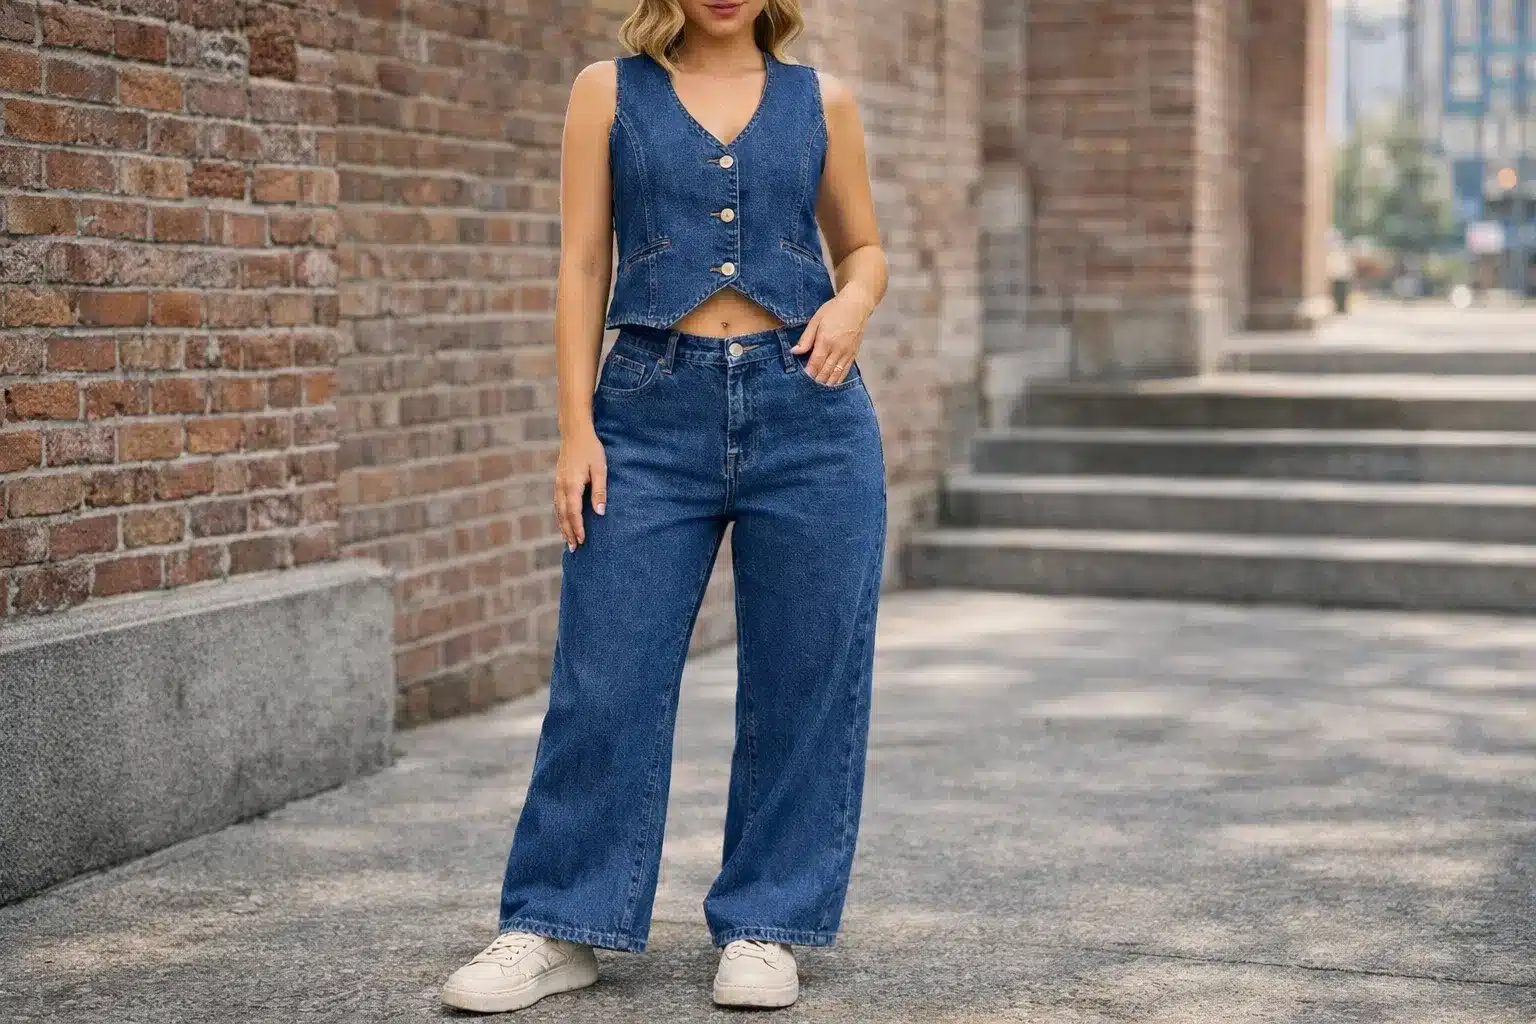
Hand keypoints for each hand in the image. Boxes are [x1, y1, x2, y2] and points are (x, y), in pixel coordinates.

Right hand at [555, 426, 605, 550]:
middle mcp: (561, 487)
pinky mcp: (558, 480)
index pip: (574, 513)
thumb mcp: (600, 469)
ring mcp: (557, 483)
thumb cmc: (591, 449)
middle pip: (563, 515)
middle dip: (568, 532)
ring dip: (563, 526)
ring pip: (558, 510)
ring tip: (568, 540)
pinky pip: (557, 503)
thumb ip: (599, 491)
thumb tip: (600, 513)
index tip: (583, 541)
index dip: (578, 529)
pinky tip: (564, 520)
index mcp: (571, 486)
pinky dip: (560, 515)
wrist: (575, 432)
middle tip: (574, 548)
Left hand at [791, 290, 872, 384]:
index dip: (809, 373)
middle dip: (817, 379)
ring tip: (820, 387)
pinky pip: (846, 370)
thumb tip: (794, 351)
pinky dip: (839, 378)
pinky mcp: (854, 353)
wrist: (856, 305)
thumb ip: (806, 338)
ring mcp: (847, 352)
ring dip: (827, 382)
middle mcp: (837, 349)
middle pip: (826, 371)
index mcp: (826, 341)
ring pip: (836, 373)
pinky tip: (833, 383)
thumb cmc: (834, 310)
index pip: (815, 363)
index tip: (803, 378)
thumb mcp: (816, 320)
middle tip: (809, 385)